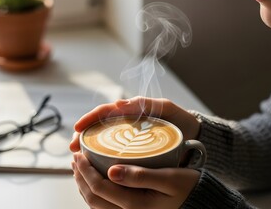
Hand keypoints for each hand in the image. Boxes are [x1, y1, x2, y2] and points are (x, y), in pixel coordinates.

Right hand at [69, 96, 199, 151]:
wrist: (197, 139)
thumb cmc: (181, 121)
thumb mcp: (166, 107)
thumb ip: (145, 103)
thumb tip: (119, 104)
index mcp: (132, 112)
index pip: (105, 113)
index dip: (89, 118)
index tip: (78, 128)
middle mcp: (128, 126)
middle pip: (99, 129)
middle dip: (83, 136)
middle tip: (73, 147)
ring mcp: (130, 141)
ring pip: (104, 143)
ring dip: (88, 148)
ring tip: (78, 157)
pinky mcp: (135, 155)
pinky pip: (114, 156)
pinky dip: (101, 160)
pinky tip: (94, 167)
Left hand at [72, 153, 199, 208]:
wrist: (200, 202)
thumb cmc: (188, 187)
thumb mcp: (169, 178)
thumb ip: (141, 176)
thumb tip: (111, 171)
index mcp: (135, 205)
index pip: (99, 188)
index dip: (85, 171)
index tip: (79, 153)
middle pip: (93, 198)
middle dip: (80, 177)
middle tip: (75, 157)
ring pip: (96, 205)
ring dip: (84, 185)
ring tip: (79, 167)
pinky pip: (106, 207)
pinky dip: (94, 193)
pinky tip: (95, 180)